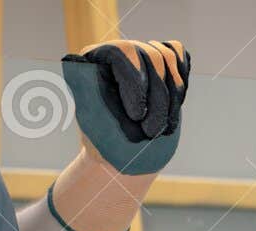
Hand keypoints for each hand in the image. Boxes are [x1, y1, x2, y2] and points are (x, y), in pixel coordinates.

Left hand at [61, 39, 190, 174]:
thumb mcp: (93, 126)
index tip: (137, 116)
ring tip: (164, 128)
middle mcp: (117, 51)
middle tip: (151, 132)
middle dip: (158, 97)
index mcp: (93, 60)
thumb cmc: (102, 143)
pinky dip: (181, 76)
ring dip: (173, 94)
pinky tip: (175, 103)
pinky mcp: (160, 63)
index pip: (120, 52)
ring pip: (167, 57)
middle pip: (150, 55)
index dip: (135, 82)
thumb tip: (74, 61)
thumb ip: (91, 98)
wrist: (120, 154)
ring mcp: (140, 55)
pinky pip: (177, 53)